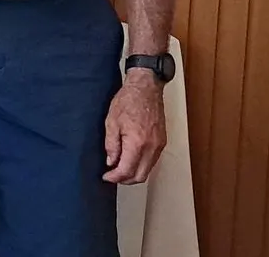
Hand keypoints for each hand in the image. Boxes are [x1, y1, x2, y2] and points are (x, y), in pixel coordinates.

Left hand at [103, 69, 166, 183]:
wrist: (146, 88)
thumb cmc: (128, 100)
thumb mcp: (111, 122)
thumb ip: (111, 145)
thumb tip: (111, 162)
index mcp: (137, 143)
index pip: (126, 171)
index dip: (114, 177)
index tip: (106, 177)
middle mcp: (151, 147)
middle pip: (140, 176)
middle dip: (125, 180)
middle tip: (112, 176)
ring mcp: (159, 145)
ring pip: (148, 170)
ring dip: (134, 173)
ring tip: (120, 168)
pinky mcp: (162, 142)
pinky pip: (153, 161)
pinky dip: (142, 165)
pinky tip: (131, 159)